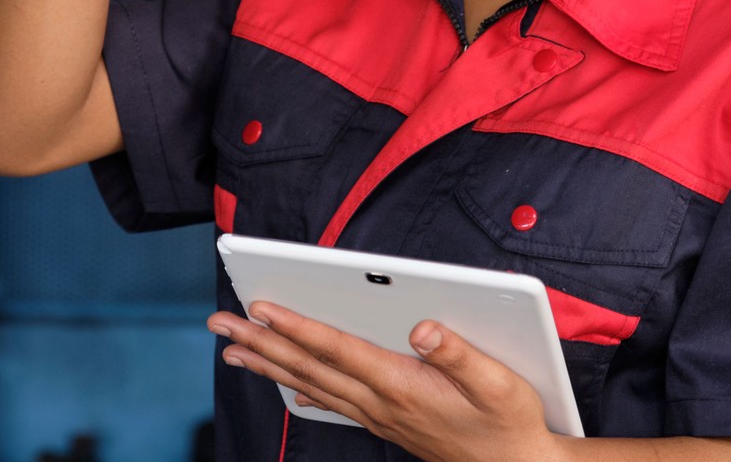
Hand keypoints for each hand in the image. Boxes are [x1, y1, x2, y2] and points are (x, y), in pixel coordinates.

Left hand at [210, 303, 560, 461]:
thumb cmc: (509, 423)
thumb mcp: (498, 383)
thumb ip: (458, 352)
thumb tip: (422, 326)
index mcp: (401, 385)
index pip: (336, 349)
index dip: (296, 326)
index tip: (260, 307)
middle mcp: (380, 402)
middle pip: (309, 366)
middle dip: (262, 341)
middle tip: (221, 322)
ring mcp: (378, 415)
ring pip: (311, 385)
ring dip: (270, 363)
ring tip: (233, 349)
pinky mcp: (385, 422)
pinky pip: (332, 403)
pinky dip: (302, 391)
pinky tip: (287, 388)